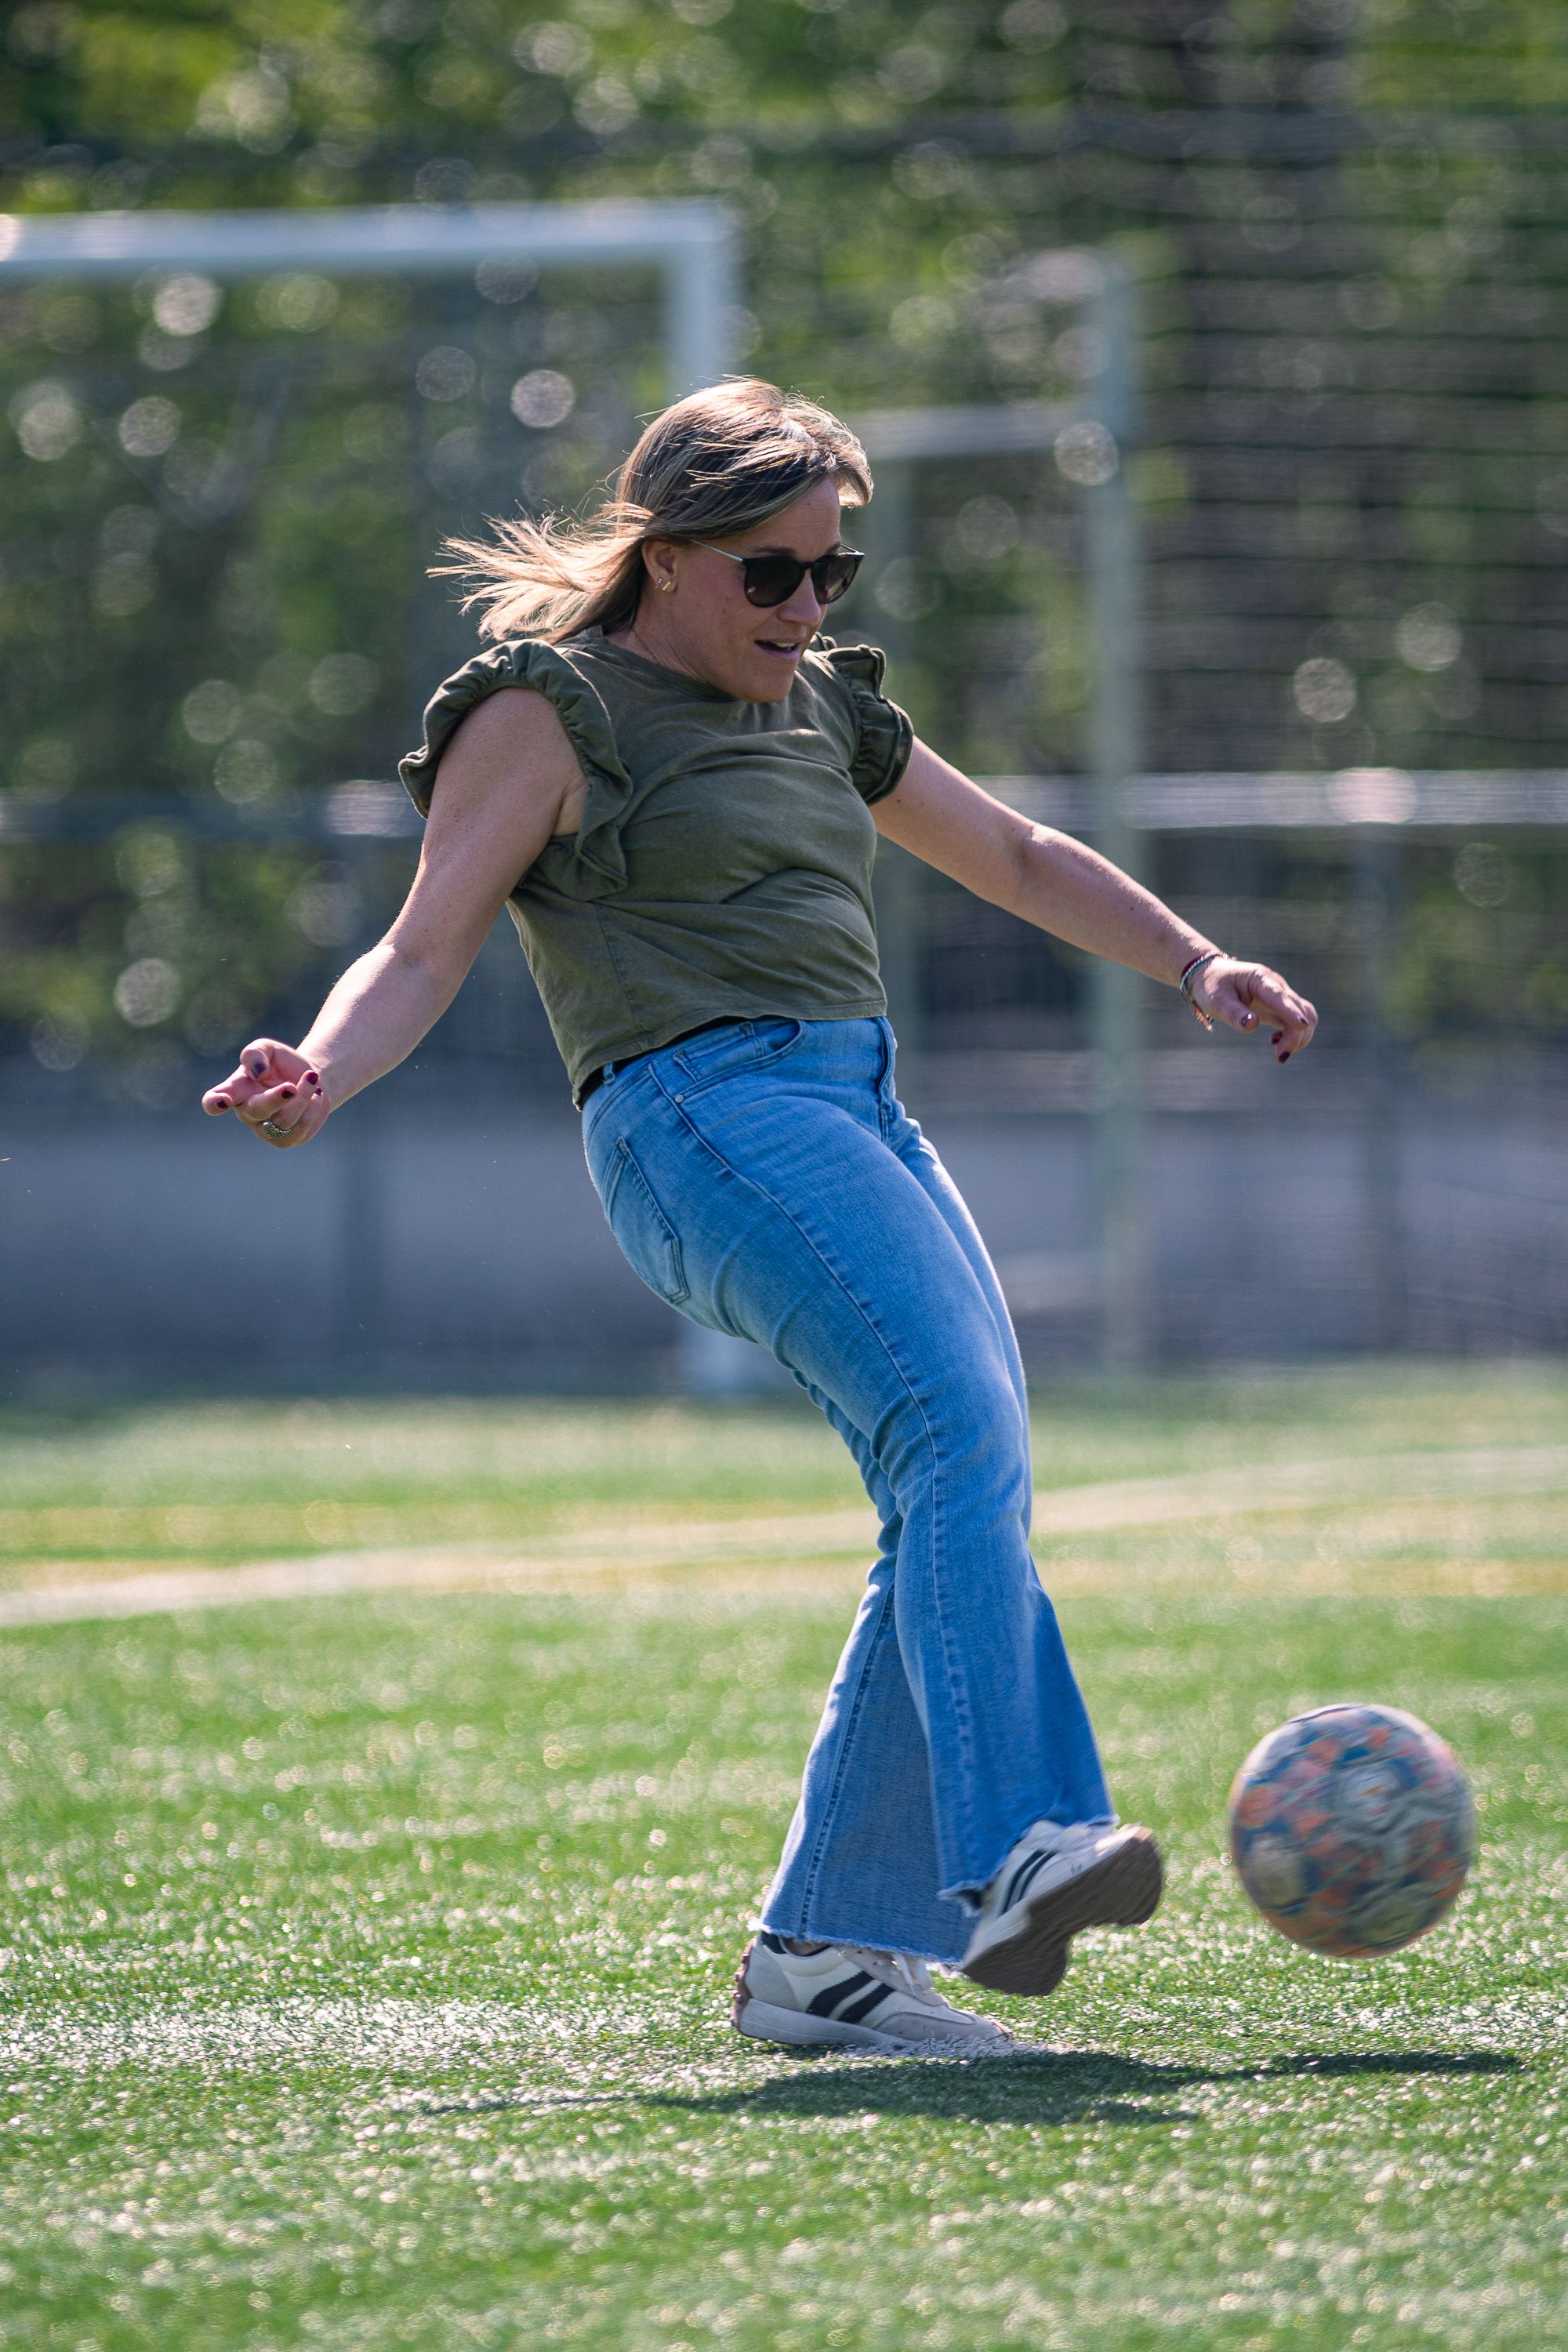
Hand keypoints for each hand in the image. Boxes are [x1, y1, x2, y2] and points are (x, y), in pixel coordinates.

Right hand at [201, 1038, 330, 1146]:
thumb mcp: (267, 1048)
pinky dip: (312, 1110)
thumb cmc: (281, 1063)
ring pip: (283, 1121)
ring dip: (302, 1098)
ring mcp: (265, 1130)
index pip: (213, 1101)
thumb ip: (255, 1054)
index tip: (223, 1101)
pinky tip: (316, 1096)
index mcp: (235, 1091)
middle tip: (292, 1086)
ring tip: (311, 1078)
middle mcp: (247, 1113)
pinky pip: (300, 1130)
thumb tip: (256, 1073)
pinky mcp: (287, 1140)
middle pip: (256, 1110)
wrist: (311, 1078)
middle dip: (276, 1097)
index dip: (214, 1103)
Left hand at [1189, 957, 1317, 1062]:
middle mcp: (1276, 985)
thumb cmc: (1212, 986)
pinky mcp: (1279, 1007)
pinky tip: (1274, 1041)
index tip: (1302, 1025)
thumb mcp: (1216, 1000)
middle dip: (1295, 1035)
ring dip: (1299, 1037)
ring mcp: (1280, 996)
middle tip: (1278, 1057)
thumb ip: (1234, 1013)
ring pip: (1305, 1016)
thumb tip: (1252, 1025)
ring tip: (1278, 1052)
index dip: (1291, 1011)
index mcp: (1260, 979)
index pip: (1280, 996)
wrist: (1211, 976)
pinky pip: (1297, 1022)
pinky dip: (1293, 1035)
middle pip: (1300, 1010)